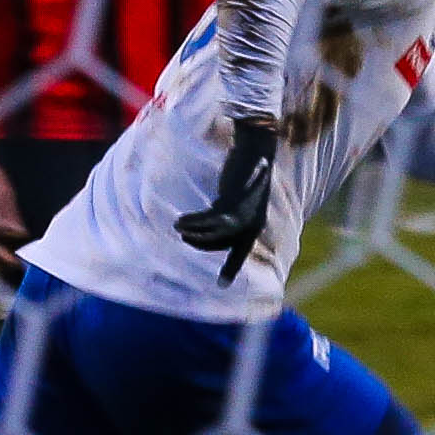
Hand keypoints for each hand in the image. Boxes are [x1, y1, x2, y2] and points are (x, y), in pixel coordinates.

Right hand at [175, 119, 278, 284]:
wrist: (256, 148)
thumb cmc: (249, 168)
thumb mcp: (241, 196)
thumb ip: (231, 212)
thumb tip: (216, 223)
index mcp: (255, 225)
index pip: (241, 252)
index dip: (231, 268)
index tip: (222, 286)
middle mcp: (251, 225)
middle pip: (221, 246)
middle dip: (200, 244)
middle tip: (184, 235)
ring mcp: (242, 217)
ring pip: (212, 237)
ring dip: (193, 234)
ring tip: (178, 227)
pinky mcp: (230, 207)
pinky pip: (206, 222)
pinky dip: (192, 223)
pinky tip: (179, 221)